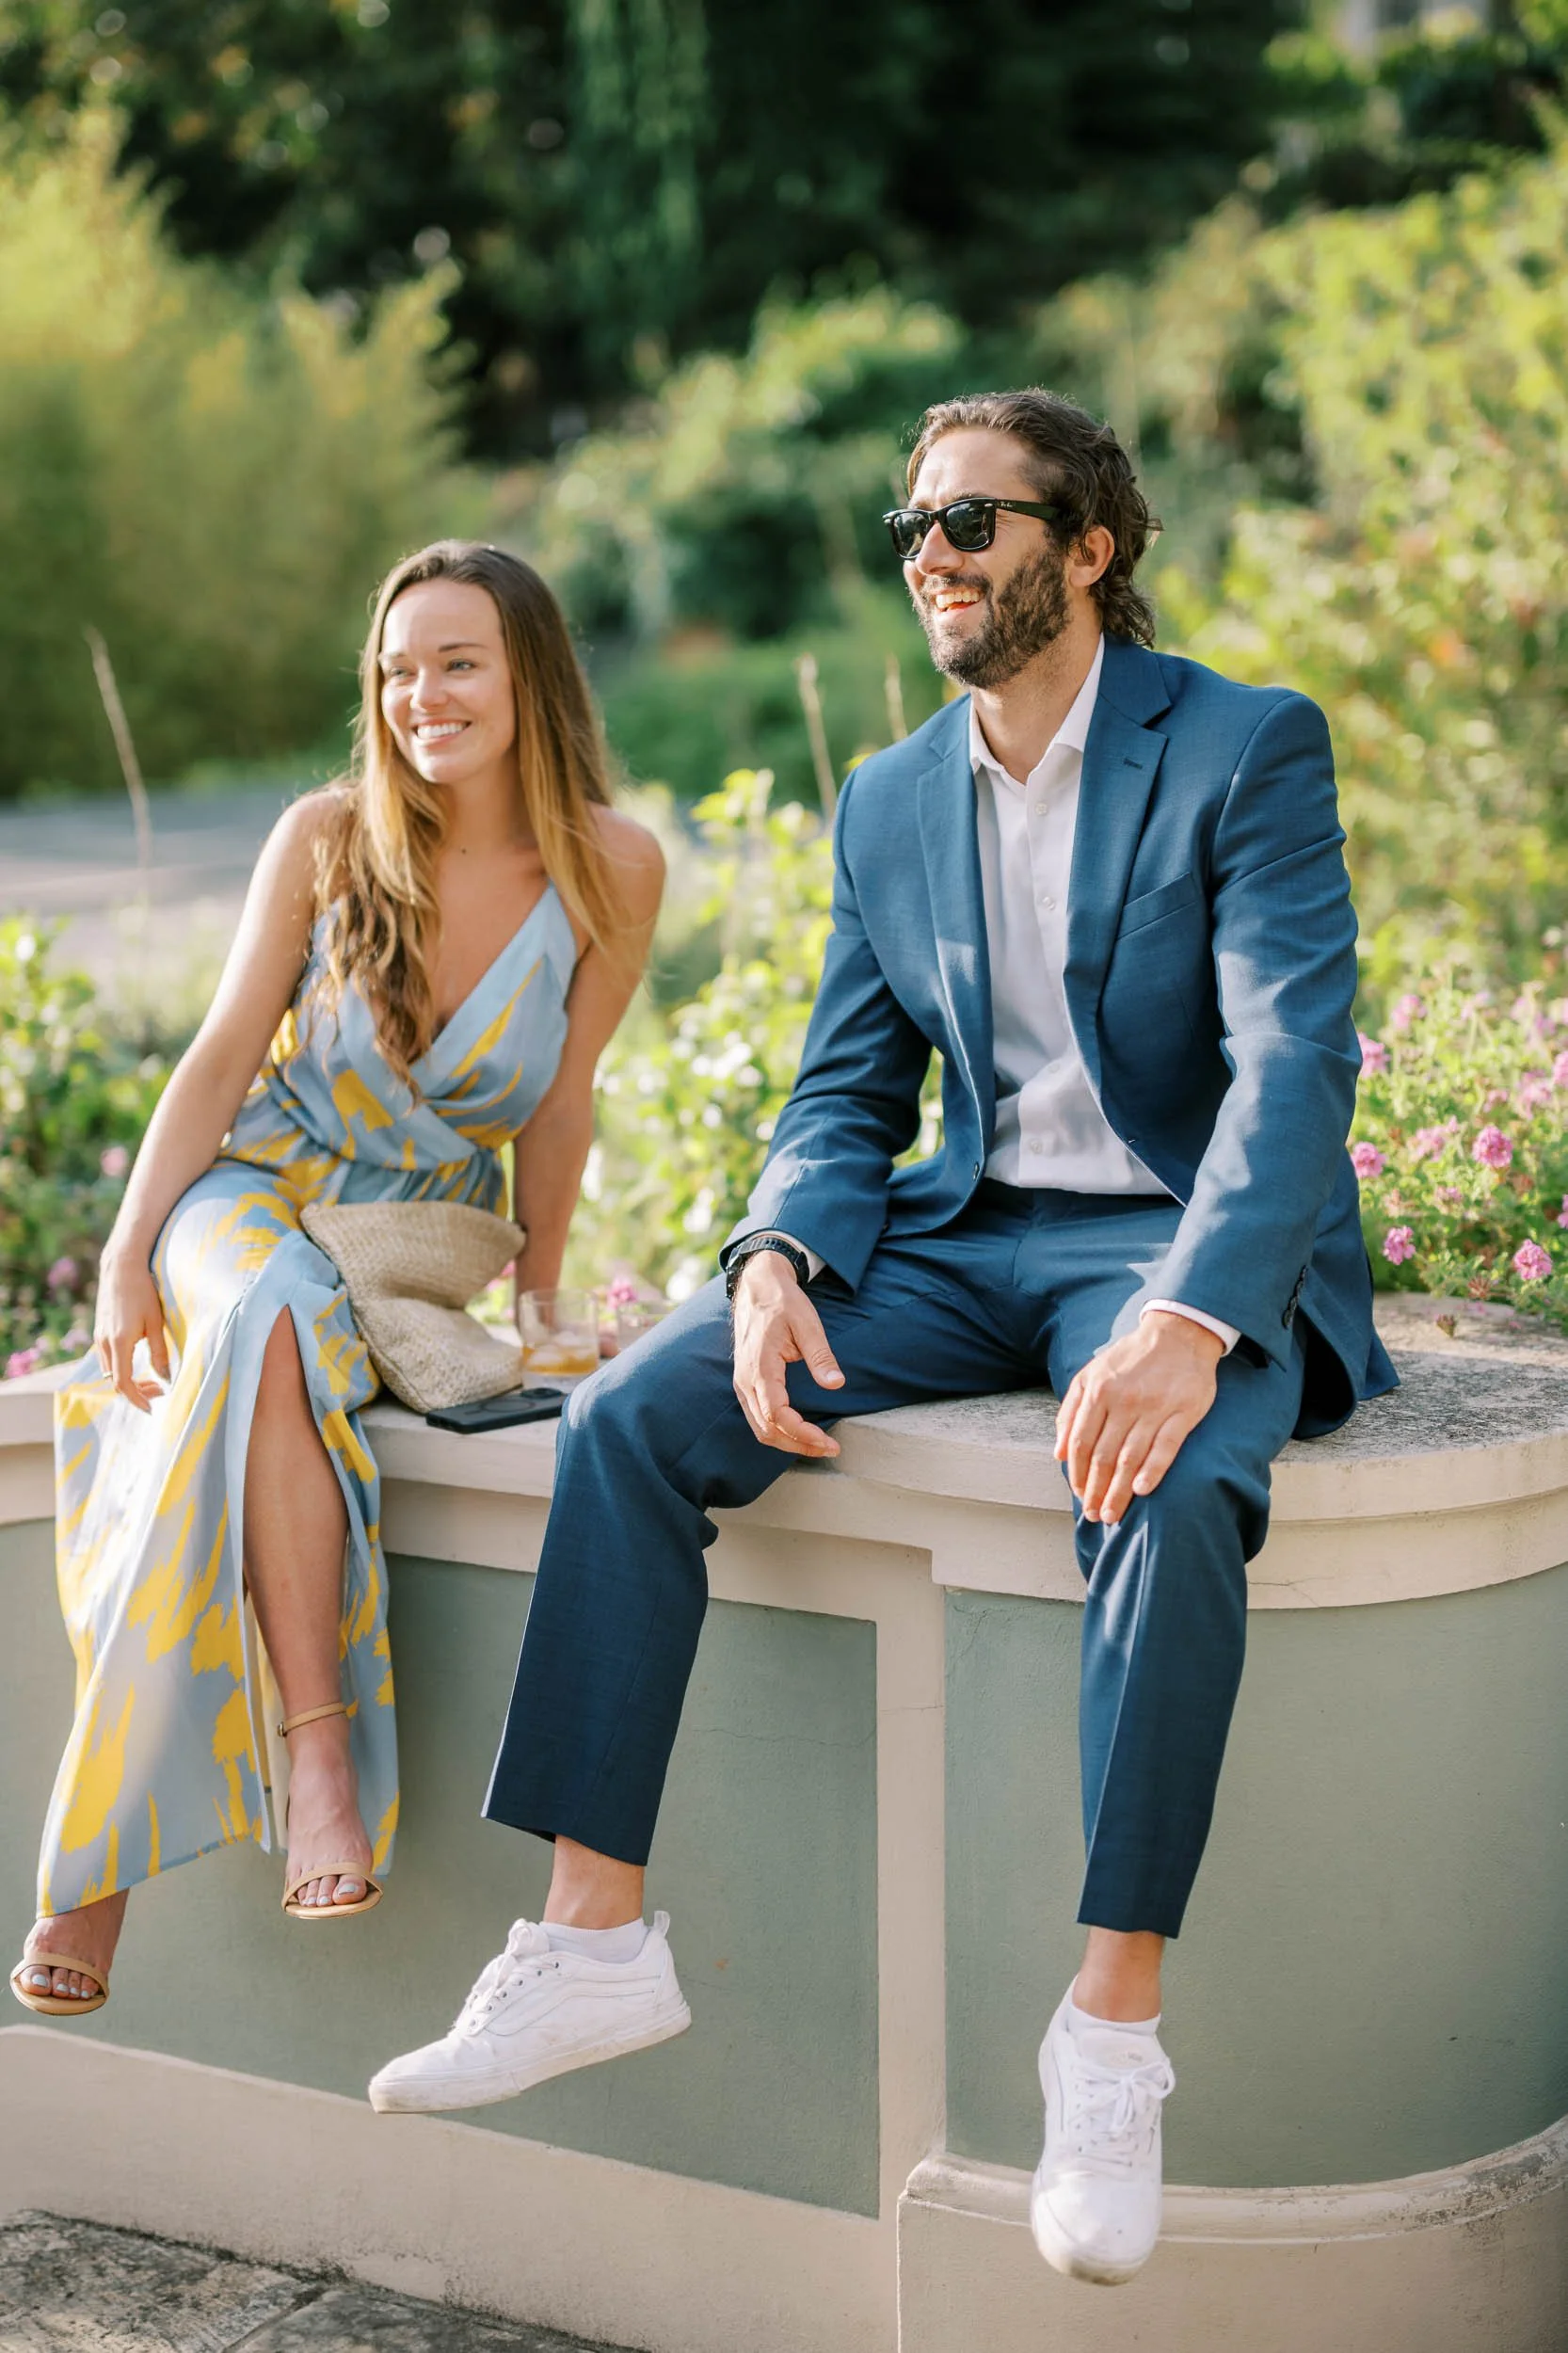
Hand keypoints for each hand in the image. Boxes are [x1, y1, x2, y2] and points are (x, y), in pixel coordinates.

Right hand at [94, 1247, 170, 1411]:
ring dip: (128, 1380)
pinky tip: (138, 1362)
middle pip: (115, 1381)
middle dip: (136, 1392)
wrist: (121, 1267)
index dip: (137, 1399)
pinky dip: (121, 1368)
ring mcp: (99, 1337)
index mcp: (119, 1343)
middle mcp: (104, 1343)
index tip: (152, 1408)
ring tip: (153, 1380)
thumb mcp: (156, 1323)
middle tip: (159, 1392)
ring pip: (109, 1371)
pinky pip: (107, 1359)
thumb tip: (166, 1378)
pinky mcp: (99, 1331)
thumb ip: (159, 1352)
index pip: (123, 1383)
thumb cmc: (143, 1292)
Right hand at [730, 1251, 844, 1457]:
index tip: (827, 1441)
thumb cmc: (782, 1303)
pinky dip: (777, 1432)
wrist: (757, 1286)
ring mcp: (742, 1383)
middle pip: (766, 1429)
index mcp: (760, 1366)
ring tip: (818, 1445)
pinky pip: (757, 1418)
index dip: (802, 1434)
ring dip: (788, 1443)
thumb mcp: (807, 1324)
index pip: (777, 1414)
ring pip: (759, 1428)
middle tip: (830, 1448)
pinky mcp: (745, 1383)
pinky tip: (799, 1432)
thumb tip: (836, 1384)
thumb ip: (820, 1356)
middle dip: (798, 1445)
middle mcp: (745, 1380)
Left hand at [1054, 1311, 1222, 1526]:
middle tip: (1095, 1515)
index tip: (1079, 1496)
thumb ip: (1071, 1410)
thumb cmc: (1131, 1358)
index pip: (1080, 1443)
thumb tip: (1057, 1453)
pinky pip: (1165, 1446)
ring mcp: (1154, 1406)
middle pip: (1103, 1455)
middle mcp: (1123, 1400)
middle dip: (1096, 1490)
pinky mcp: (1183, 1411)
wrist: (1177, 1333)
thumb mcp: (1091, 1374)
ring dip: (1120, 1490)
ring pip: (1131, 1457)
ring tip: (1112, 1513)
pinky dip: (1153, 1470)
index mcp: (1097, 1391)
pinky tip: (1142, 1490)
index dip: (1077, 1474)